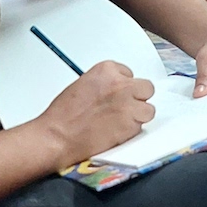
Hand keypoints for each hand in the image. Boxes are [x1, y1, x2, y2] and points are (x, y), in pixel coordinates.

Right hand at [35, 60, 156, 166]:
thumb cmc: (63, 115)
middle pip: (146, 88)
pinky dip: (133, 130)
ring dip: (138, 116)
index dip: (123, 87)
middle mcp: (121, 84)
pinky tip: (117, 131)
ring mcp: (128, 104)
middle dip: (137, 98)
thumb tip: (115, 91)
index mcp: (107, 70)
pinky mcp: (131, 124)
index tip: (116, 96)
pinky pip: (141, 126)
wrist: (58, 136)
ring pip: (148, 109)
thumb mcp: (83, 85)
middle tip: (124, 108)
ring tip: (121, 122)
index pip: (129, 74)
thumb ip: (104, 84)